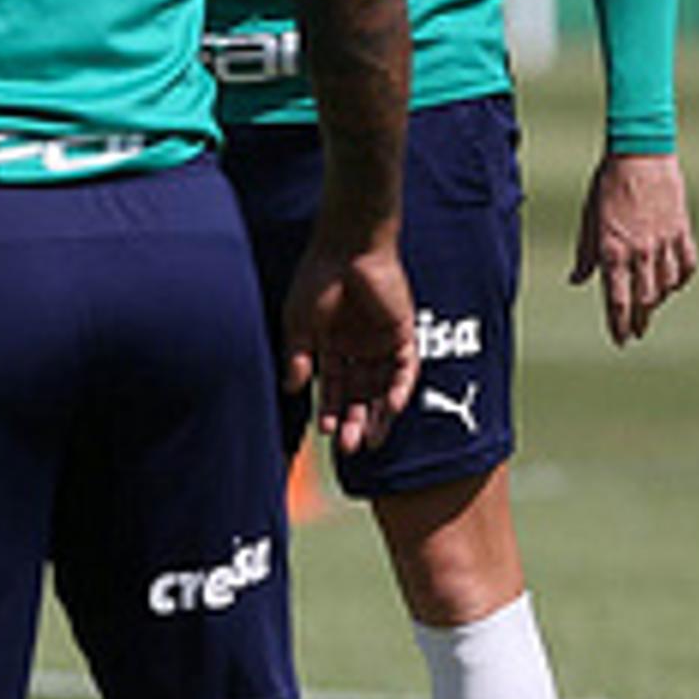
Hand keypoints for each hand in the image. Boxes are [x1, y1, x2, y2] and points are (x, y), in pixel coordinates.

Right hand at [284, 236, 417, 455]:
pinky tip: (391, 409)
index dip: (331, 411)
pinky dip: (399, 389)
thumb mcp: (298, 324)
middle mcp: (358, 348)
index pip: (334, 388)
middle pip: (360, 394)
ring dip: (379, 415)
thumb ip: (298, 356)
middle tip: (350, 449)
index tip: (326, 434)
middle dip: (355, 421)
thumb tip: (293, 389)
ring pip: (383, 387)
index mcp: (331, 346)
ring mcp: (382, 342)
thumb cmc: (316, 281)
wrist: (347, 249)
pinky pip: (405, 368)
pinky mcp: (403, 333)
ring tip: (373, 441)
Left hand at [571, 149, 694, 344]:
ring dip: (658, 301)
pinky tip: (674, 285)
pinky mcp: (681, 229)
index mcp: (611, 251)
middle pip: (644, 299)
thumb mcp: (587, 220)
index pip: (617, 300)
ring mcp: (664, 242)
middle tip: (636, 333)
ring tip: (650, 309)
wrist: (640, 154)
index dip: (618, 324)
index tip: (620, 341)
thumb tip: (577, 281)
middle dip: (639, 320)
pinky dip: (682, 278)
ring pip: (667, 285)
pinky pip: (687, 263)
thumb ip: (585, 255)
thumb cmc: (606, 185)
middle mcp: (639, 252)